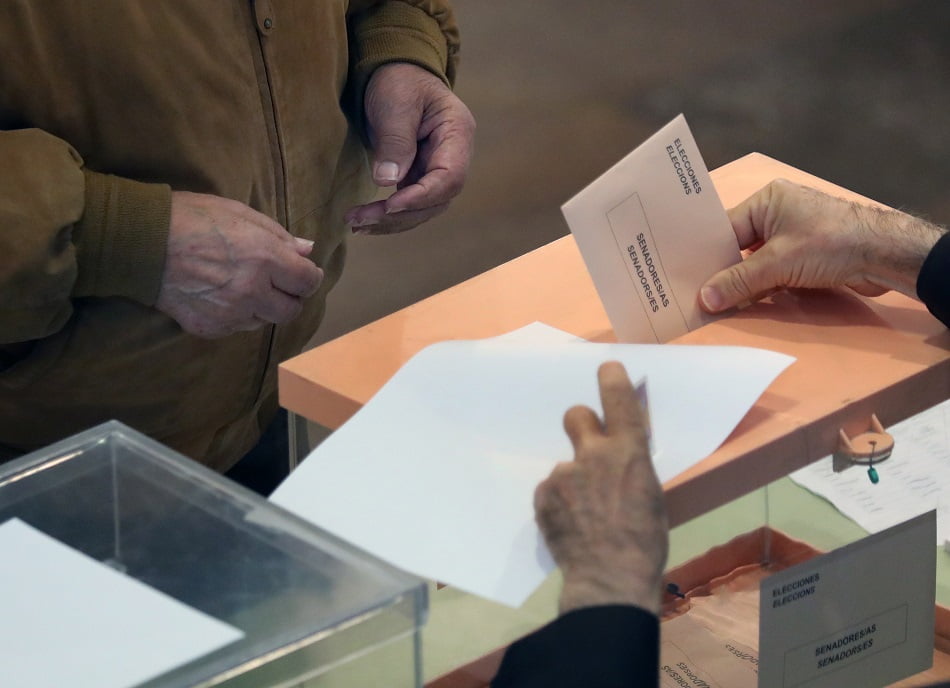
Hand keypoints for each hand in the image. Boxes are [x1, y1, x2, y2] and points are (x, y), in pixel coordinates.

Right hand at [156, 191, 322, 337]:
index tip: (304, 273)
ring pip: (264, 321)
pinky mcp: (210, 328)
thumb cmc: (192, 218)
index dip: (310, 277)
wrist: (141, 242)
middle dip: (290, 297)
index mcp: (265, 258)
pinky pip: (236, 328)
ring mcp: (230, 314)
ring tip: (243, 286)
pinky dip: (236, 316)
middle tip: (279, 284)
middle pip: (291, 310)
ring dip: (262, 307)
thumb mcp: (240, 214)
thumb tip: (307, 250)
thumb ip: (279, 235)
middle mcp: (252, 291)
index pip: (307, 282)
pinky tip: (221, 296)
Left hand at [344, 62, 474, 234]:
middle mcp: (454, 157)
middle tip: (360, 219)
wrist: (395, 72)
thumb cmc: (399, 80)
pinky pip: (409, 205)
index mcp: (457, 133)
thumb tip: (388, 181)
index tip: (389, 205)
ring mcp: (437, 170)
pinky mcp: (420, 177)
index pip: (449, 177)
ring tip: (355, 224)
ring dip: (390, 222)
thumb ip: (395, 140)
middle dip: (399, 215)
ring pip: (423, 209)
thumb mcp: (395, 102)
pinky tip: (363, 221)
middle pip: (436, 200)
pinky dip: (388, 216)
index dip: (421, 196)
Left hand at [535, 361, 667, 615]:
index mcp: (628, 453)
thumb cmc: (645, 541)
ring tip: (584, 515)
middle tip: (588, 447)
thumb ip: (632, 467)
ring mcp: (563, 474)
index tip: (607, 366)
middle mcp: (592, 455)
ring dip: (573, 481)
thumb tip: (622, 457)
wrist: (609, 578)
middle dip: (580, 424)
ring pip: (566, 464)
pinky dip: (560, 504)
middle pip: (576, 415)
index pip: (619, 401)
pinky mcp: (543, 496)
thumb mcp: (650, 494)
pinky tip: (571, 527)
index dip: (612, 378)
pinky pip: (551, 490)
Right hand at [699, 179, 943, 312]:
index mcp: (767, 201)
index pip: (725, 228)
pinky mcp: (803, 255)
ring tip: (713, 302)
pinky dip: (760, 286)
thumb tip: (704, 300)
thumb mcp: (778, 263)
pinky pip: (771, 271)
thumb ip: (739, 282)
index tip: (685, 276)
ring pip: (754, 261)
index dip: (706, 255)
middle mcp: (777, 213)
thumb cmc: (830, 244)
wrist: (885, 255)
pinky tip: (742, 303)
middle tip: (694, 293)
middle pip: (738, 246)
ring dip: (742, 282)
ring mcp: (791, 235)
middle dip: (722, 271)